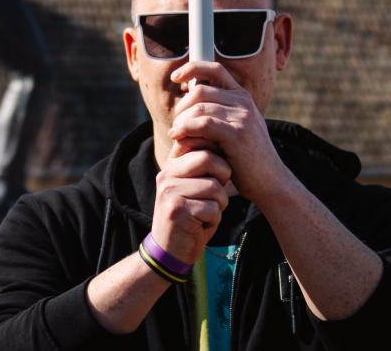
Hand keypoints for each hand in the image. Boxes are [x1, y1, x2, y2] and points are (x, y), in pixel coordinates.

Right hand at [150, 147, 230, 264]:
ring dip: (219, 204)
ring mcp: (170, 192)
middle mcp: (167, 175)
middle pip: (208, 158)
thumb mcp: (191, 186)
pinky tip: (202, 225)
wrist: (169, 250)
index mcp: (171, 165)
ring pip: (214, 186)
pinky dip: (214, 219)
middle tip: (217, 194)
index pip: (199, 142)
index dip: (218, 156)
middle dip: (223, 176)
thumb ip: (200, 166)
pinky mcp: (177, 211)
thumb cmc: (189, 216)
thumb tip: (220, 140)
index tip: (219, 174)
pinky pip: (212, 208)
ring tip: (207, 213)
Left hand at [168, 61, 290, 203]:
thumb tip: (187, 97)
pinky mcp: (237, 134)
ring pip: (199, 107)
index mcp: (242, 96)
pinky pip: (203, 123)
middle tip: (176, 125)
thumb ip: (216, 112)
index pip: (215, 68)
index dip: (192, 68)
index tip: (175, 77)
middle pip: (200, 90)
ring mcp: (243, 116)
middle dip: (182, 106)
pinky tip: (178, 137)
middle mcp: (244, 102)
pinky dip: (186, 129)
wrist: (269, 181)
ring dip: (181, 121)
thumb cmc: (244, 158)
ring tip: (175, 134)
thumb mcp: (233, 128)